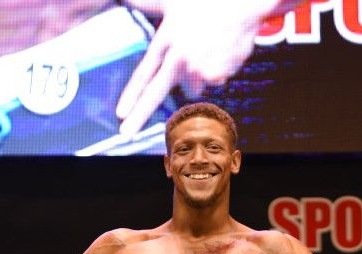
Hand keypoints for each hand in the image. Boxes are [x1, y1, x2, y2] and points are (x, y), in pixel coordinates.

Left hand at [118, 0, 259, 135]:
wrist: (240, 2)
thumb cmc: (206, 0)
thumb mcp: (173, 0)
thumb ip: (148, 3)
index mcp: (166, 39)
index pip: (144, 72)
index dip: (131, 95)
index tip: (120, 114)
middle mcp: (178, 56)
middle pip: (156, 92)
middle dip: (139, 114)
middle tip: (125, 132)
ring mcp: (197, 67)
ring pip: (194, 86)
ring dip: (199, 74)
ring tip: (208, 47)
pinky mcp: (216, 73)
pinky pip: (214, 82)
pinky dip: (219, 70)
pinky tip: (222, 49)